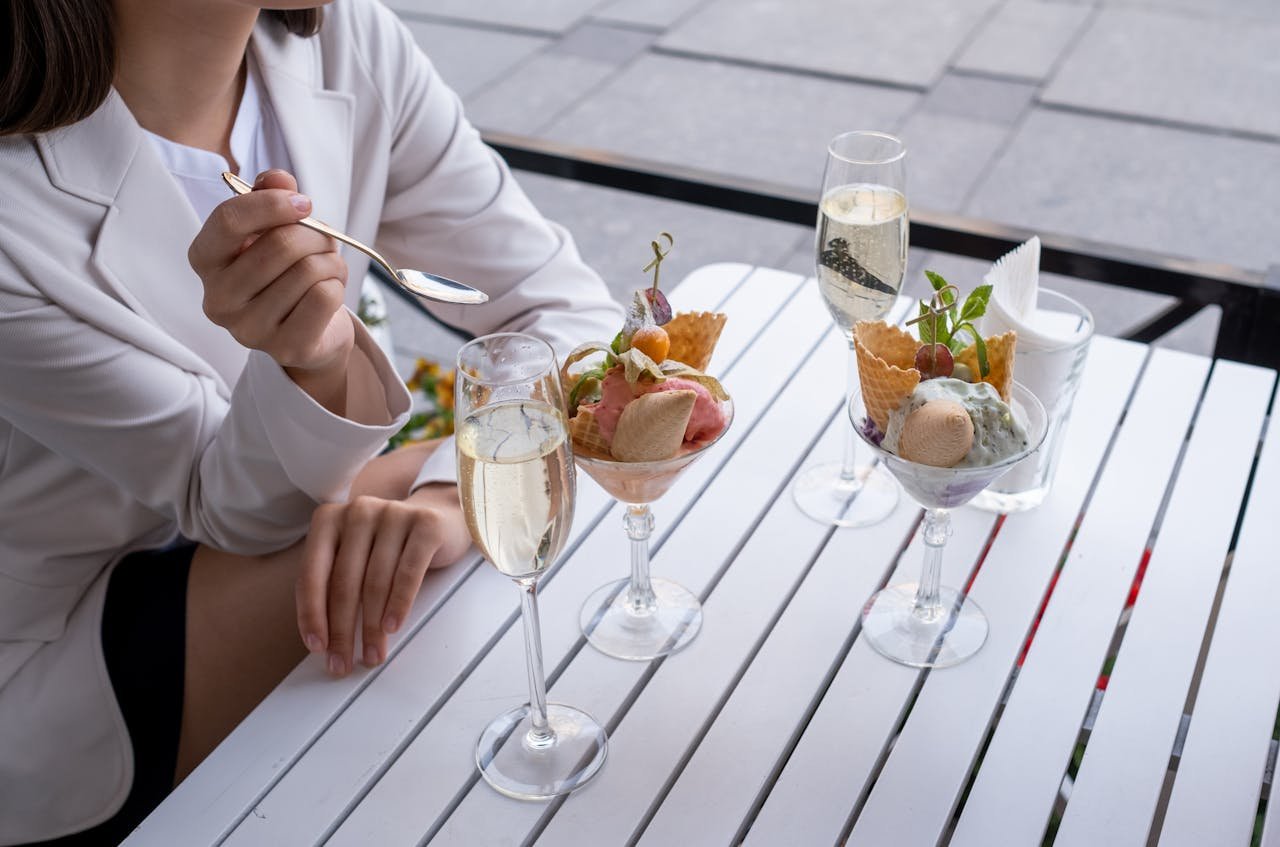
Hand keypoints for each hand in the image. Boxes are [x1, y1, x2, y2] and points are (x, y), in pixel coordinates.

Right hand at [188, 169, 353, 379]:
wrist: (311, 330)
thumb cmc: (286, 272)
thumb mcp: (274, 228)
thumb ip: (271, 195)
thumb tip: (278, 178)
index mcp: (206, 261)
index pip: (228, 221)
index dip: (272, 204)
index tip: (304, 203)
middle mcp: (218, 299)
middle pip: (280, 245)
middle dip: (315, 236)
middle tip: (324, 242)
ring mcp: (249, 329)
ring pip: (309, 271)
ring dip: (331, 262)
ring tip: (326, 270)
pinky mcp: (285, 348)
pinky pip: (325, 297)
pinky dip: (338, 286)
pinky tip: (329, 293)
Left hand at [296, 485, 471, 675]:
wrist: (440, 517)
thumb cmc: (389, 547)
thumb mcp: (354, 558)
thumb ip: (334, 584)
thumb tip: (323, 639)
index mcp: (329, 519)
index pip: (312, 574)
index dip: (311, 615)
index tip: (317, 647)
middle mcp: (358, 511)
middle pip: (344, 582)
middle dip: (342, 630)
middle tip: (343, 662)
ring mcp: (393, 513)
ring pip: (376, 581)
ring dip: (371, 627)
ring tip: (372, 653)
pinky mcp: (425, 524)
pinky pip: (408, 572)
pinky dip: (399, 604)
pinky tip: (392, 627)